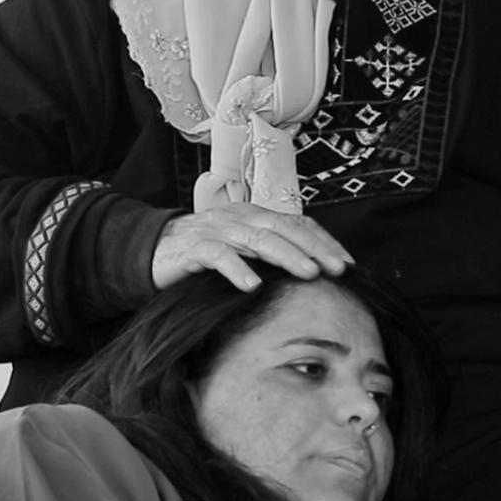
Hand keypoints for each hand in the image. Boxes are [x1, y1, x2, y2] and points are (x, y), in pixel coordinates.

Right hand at [151, 204, 352, 291]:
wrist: (153, 249)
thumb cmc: (205, 253)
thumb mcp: (242, 249)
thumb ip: (270, 254)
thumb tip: (313, 273)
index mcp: (254, 215)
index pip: (297, 223)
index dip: (324, 241)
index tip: (347, 264)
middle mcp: (239, 217)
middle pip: (283, 228)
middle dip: (314, 248)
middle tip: (337, 269)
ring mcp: (216, 229)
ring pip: (257, 238)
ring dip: (286, 255)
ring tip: (308, 273)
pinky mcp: (193, 247)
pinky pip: (217, 255)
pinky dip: (236, 269)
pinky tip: (252, 285)